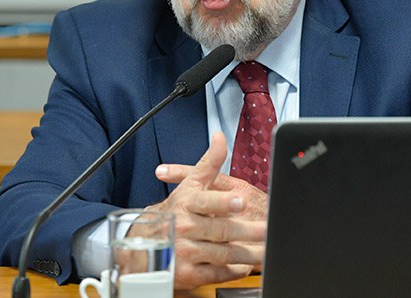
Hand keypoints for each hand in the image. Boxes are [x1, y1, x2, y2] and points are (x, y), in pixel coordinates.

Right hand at [148, 132, 267, 289]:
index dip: (223, 201)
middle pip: (221, 229)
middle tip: (267, 229)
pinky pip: (216, 273)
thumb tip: (219, 137)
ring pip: (223, 253)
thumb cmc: (171, 212)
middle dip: (247, 231)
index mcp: (186, 203)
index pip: (206, 201)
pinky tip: (244, 266)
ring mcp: (185, 251)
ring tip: (265, 249)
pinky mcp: (187, 273)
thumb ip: (208, 163)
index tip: (241, 200)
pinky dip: (233, 270)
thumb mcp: (188, 185)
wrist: (143, 245)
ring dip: (247, 253)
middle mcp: (183, 227)